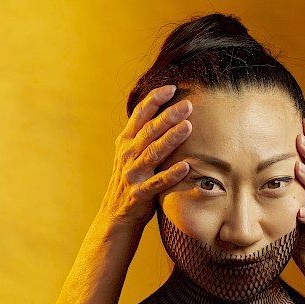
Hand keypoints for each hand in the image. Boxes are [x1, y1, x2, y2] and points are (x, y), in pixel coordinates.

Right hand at [100, 85, 192, 230]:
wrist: (116, 214)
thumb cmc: (131, 179)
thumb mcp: (131, 153)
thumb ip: (144, 135)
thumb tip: (167, 110)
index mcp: (125, 142)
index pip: (140, 115)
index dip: (154, 100)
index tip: (172, 88)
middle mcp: (127, 155)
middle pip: (149, 131)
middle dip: (168, 116)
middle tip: (187, 105)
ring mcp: (133, 174)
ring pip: (153, 153)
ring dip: (171, 140)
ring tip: (188, 127)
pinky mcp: (140, 193)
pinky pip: (158, 183)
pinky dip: (172, 175)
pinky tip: (186, 167)